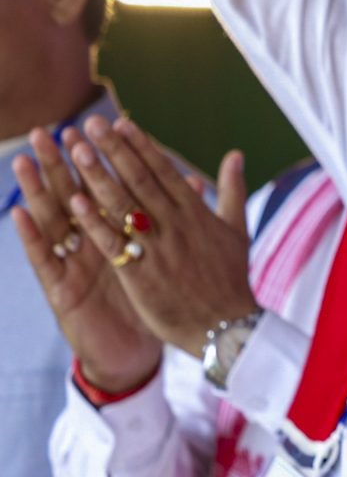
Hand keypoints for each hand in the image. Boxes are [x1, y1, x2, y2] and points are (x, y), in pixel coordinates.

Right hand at [11, 129, 158, 391]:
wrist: (135, 351)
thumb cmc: (149, 301)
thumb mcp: (164, 258)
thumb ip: (176, 218)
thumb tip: (196, 183)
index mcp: (114, 233)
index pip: (103, 188)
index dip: (99, 158)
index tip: (93, 125)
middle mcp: (87, 244)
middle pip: (71, 196)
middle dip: (60, 164)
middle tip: (47, 131)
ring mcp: (71, 264)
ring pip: (50, 222)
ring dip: (36, 191)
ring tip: (26, 160)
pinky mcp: (61, 290)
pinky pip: (43, 261)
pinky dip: (31, 237)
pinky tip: (19, 214)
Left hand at [61, 117, 255, 351]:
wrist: (226, 328)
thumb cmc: (230, 279)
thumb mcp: (238, 230)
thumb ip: (232, 190)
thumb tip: (235, 154)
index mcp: (197, 214)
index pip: (165, 172)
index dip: (141, 146)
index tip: (121, 123)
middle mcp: (176, 225)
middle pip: (141, 180)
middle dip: (115, 150)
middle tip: (93, 123)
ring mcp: (158, 249)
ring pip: (124, 206)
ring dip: (99, 176)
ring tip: (77, 150)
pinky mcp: (141, 274)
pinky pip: (114, 243)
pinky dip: (96, 222)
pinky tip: (76, 202)